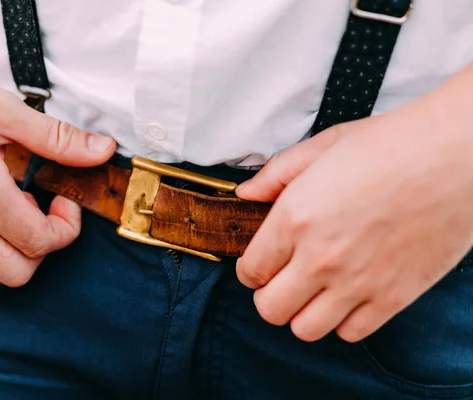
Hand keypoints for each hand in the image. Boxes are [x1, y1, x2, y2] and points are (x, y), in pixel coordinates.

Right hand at [0, 53, 115, 297]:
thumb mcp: (5, 111)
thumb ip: (58, 139)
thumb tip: (103, 150)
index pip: (42, 243)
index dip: (66, 227)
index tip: (62, 201)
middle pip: (18, 274)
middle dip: (41, 248)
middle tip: (37, 211)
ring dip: (8, 261)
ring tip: (7, 221)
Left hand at [235, 72, 472, 342]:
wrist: (456, 155)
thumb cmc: (391, 144)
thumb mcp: (323, 146)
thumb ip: (276, 174)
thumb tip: (245, 194)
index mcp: (295, 218)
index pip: (250, 271)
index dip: (250, 270)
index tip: (261, 264)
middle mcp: (320, 257)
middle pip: (270, 309)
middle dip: (269, 296)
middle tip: (282, 280)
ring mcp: (357, 282)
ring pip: (305, 329)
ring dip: (302, 313)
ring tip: (314, 291)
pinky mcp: (394, 297)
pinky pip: (351, 333)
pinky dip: (343, 320)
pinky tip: (347, 296)